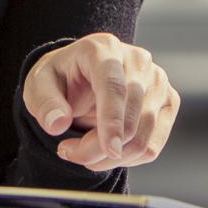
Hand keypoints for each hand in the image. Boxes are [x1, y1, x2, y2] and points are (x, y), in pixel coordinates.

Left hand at [22, 32, 179, 169]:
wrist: (81, 76)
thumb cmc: (60, 79)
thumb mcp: (38, 85)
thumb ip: (44, 103)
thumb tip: (58, 124)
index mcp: (104, 48)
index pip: (114, 86)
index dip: (112, 120)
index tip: (109, 149)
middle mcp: (138, 60)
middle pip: (130, 118)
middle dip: (98, 148)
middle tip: (68, 152)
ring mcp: (158, 80)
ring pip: (143, 137)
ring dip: (112, 158)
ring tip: (84, 152)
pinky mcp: (168, 101)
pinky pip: (152, 146)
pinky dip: (128, 158)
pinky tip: (107, 150)